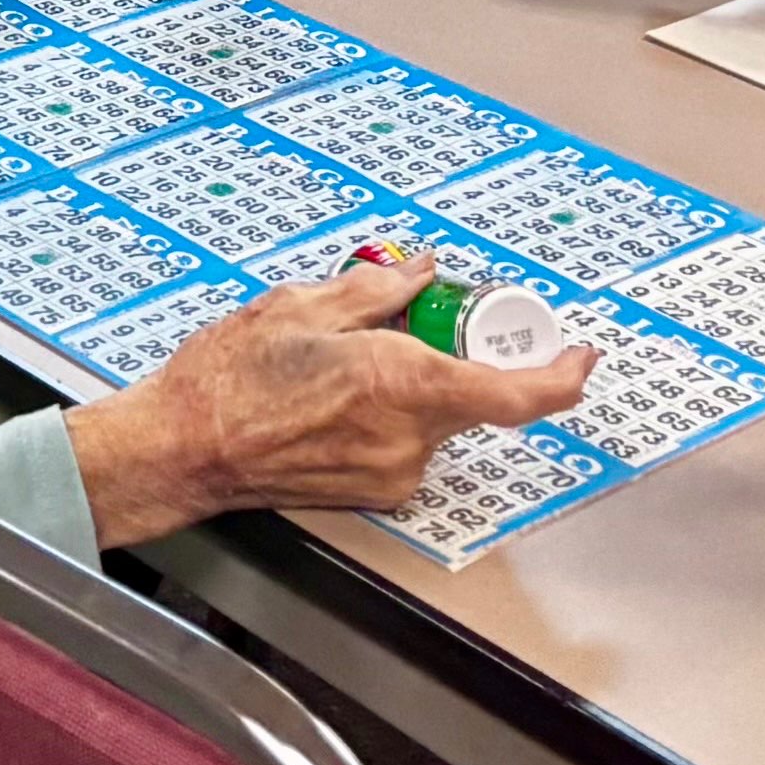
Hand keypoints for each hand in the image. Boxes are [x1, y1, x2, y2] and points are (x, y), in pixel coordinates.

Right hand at [72, 261, 589, 544]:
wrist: (185, 449)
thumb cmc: (228, 380)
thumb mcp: (299, 305)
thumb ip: (374, 289)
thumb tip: (419, 272)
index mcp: (398, 385)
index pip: (513, 394)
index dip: (559, 374)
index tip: (579, 350)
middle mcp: (407, 438)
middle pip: (469, 393)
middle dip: (455, 349)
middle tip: (416, 314)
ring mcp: (392, 472)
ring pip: (435, 414)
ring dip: (414, 379)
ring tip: (344, 356)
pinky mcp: (375, 491)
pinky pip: (408, 437)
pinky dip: (391, 407)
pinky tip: (334, 391)